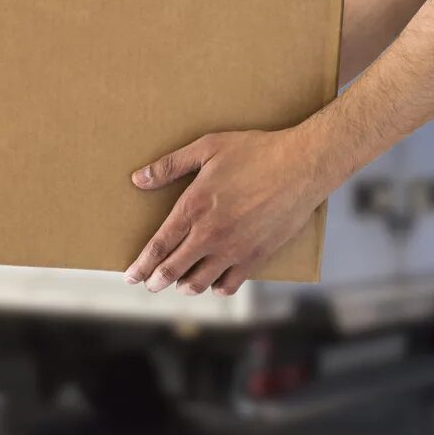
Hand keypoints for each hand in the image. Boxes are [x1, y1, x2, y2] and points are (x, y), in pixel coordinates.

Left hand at [123, 127, 328, 295]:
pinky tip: (215, 283)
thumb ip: (170, 166)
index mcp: (193, 208)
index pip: (158, 246)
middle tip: (150, 284)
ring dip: (185, 286)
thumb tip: (139, 179)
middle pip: (173, 270)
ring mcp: (234, 249)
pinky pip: (230, 284)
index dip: (141, 265)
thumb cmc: (256, 151)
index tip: (131, 275)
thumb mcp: (208, 148)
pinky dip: (218, 287)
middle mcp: (210, 235)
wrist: (302, 165)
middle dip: (157, 280)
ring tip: (181, 284)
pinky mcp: (256, 256)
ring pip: (200, 282)